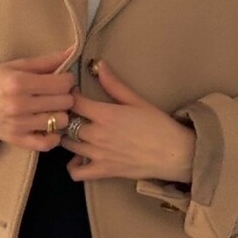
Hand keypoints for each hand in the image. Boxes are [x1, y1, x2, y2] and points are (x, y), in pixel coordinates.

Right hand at [0, 49, 77, 151]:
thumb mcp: (15, 65)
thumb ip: (44, 62)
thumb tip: (71, 52)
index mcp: (20, 82)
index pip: (62, 83)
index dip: (68, 80)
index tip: (62, 79)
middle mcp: (20, 104)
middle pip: (64, 102)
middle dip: (65, 96)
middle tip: (57, 94)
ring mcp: (19, 125)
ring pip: (59, 122)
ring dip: (61, 115)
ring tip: (52, 110)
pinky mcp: (17, 140)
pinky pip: (46, 144)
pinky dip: (53, 137)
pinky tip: (50, 128)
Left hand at [61, 60, 195, 184]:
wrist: (173, 154)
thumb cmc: (158, 125)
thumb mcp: (136, 100)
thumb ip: (114, 85)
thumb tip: (98, 65)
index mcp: (105, 115)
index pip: (74, 102)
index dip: (69, 96)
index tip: (72, 94)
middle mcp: (97, 135)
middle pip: (66, 123)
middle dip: (65, 117)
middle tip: (70, 114)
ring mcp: (98, 155)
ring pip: (67, 145)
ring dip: (66, 137)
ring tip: (73, 132)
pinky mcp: (103, 172)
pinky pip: (76, 173)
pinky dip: (73, 166)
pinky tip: (78, 158)